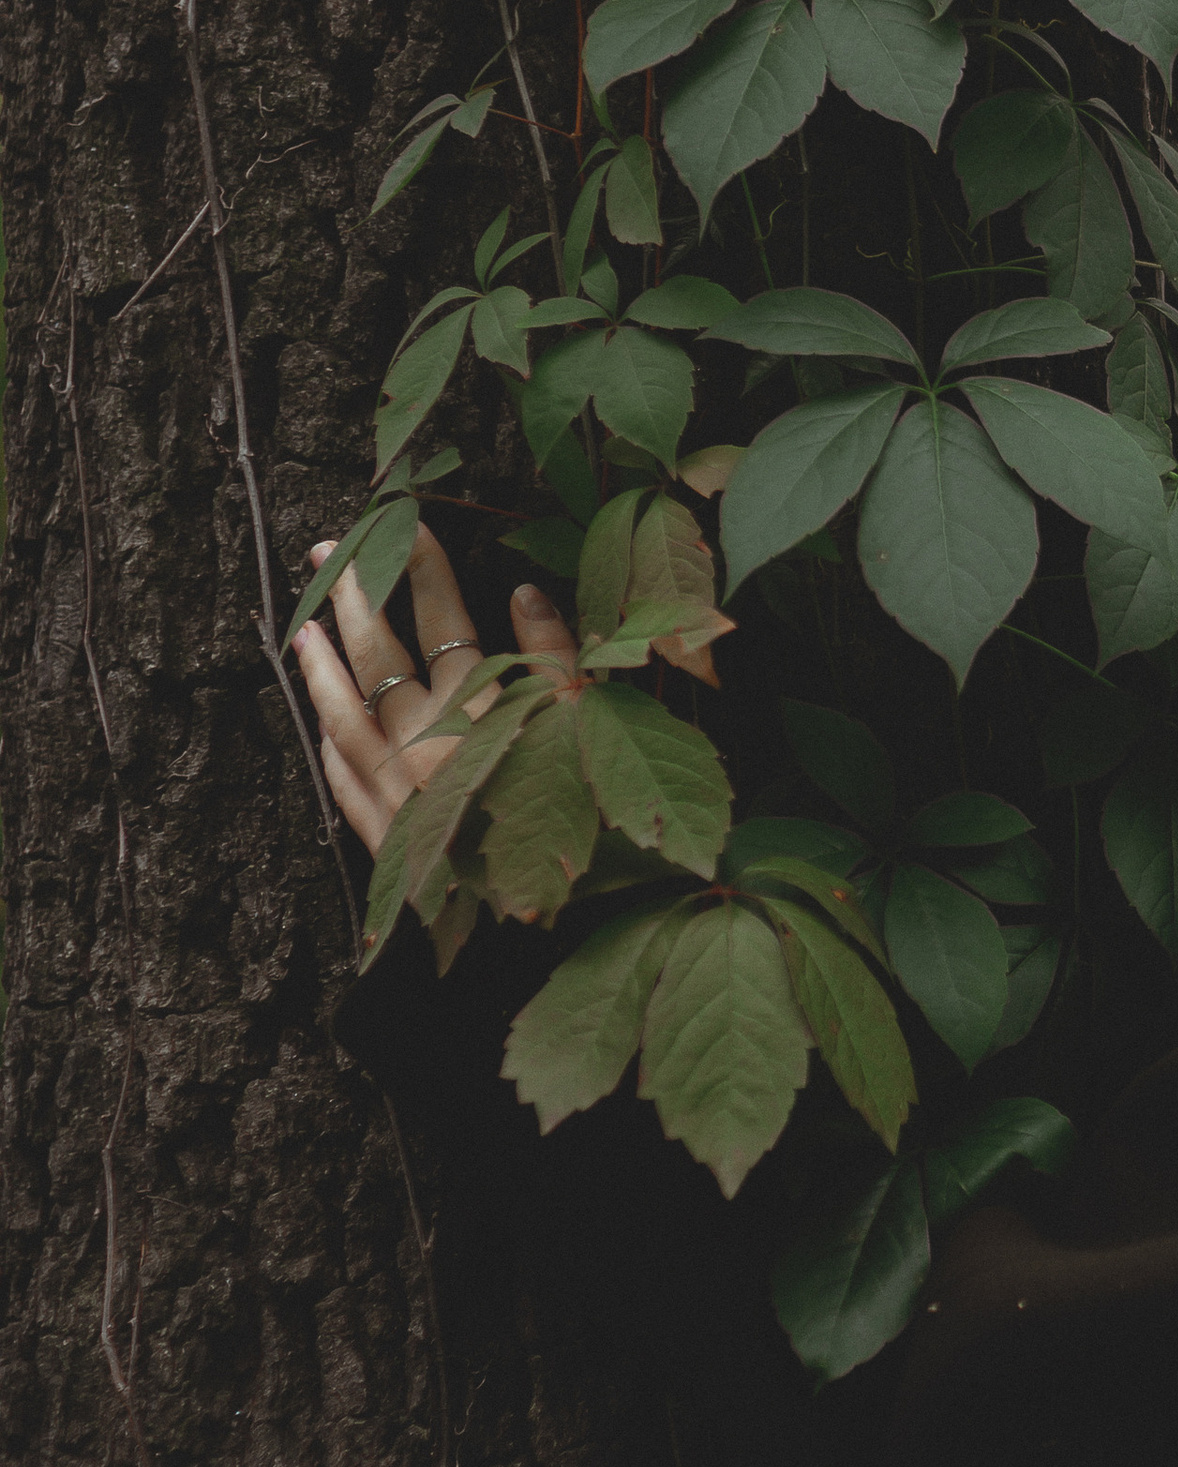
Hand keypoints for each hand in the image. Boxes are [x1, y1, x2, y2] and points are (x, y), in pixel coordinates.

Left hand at [295, 522, 576, 860]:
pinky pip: (342, 782)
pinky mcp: (385, 840)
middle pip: (377, 656)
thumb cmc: (580, 833)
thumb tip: (523, 594)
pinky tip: (321, 729)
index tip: (408, 529)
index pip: (444, 622)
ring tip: (301, 630)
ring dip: (320, 668)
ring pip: (342, 715)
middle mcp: (423, 744)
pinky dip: (331, 747)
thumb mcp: (587, 731)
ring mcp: (394, 792)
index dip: (425, 571)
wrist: (536, 937)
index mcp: (476, 713)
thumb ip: (556, 661)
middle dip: (351, 597)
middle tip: (325, 552)